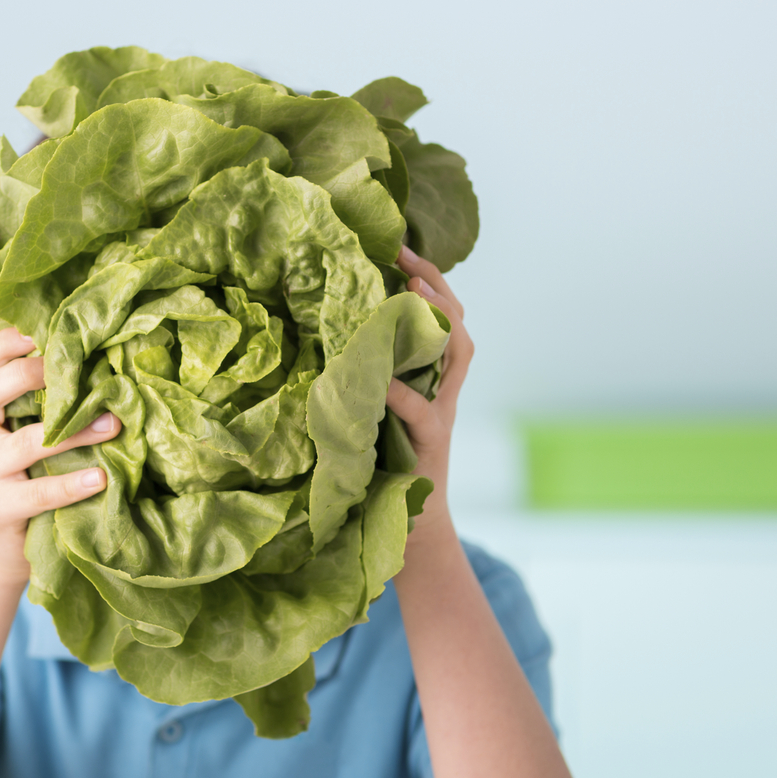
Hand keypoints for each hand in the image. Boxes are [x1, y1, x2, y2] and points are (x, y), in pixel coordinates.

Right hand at [0, 327, 120, 585]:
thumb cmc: (21, 480)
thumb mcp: (22, 435)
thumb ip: (43, 406)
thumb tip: (104, 365)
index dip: (8, 341)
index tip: (47, 328)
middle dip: (32, 373)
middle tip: (81, 369)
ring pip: (26, 442)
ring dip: (73, 431)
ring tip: (113, 424)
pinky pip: (37, 493)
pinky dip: (71, 484)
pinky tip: (101, 478)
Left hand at [384, 245, 473, 543]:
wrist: (410, 530)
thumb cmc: (384, 469)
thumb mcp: (373, 410)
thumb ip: (362, 377)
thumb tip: (318, 339)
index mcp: (430, 378)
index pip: (443, 317)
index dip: (428, 280)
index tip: (399, 247)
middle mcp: (442, 390)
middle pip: (458, 323)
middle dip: (436, 285)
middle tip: (406, 255)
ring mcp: (441, 415)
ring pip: (458, 355)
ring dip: (438, 321)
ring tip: (411, 294)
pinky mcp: (429, 445)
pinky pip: (421, 412)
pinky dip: (402, 394)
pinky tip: (380, 378)